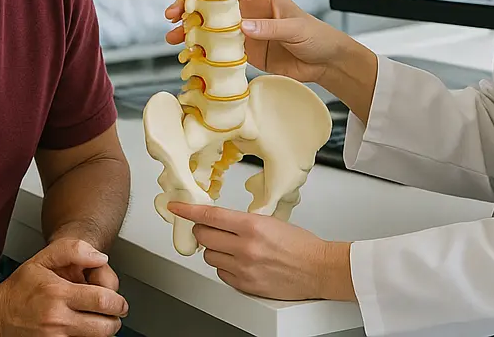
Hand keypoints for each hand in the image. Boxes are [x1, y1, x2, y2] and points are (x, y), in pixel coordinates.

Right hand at [0, 238, 126, 336]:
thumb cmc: (20, 287)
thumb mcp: (43, 258)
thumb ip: (73, 250)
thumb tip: (100, 258)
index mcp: (58, 293)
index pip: (101, 301)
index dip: (118, 303)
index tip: (121, 302)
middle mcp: (57, 319)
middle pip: (103, 327)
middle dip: (115, 321)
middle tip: (116, 314)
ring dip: (103, 333)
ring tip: (102, 323)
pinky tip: (85, 330)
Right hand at [165, 0, 344, 84]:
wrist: (326, 63)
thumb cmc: (315, 36)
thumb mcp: (294, 28)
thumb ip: (269, 27)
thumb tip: (242, 26)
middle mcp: (248, 11)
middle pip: (213, 7)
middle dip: (190, 10)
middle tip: (171, 17)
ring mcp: (245, 31)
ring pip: (211, 28)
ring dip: (192, 32)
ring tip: (172, 39)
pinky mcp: (246, 51)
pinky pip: (220, 49)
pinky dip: (204, 51)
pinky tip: (189, 55)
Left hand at [167, 202, 354, 301]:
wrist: (318, 268)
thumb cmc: (300, 244)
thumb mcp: (270, 221)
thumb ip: (242, 223)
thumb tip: (220, 222)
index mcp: (251, 226)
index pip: (209, 216)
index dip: (188, 211)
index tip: (175, 207)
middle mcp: (245, 248)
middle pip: (204, 237)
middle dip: (203, 231)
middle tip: (209, 229)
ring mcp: (244, 269)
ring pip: (210, 257)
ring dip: (215, 250)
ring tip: (232, 247)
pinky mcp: (246, 286)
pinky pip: (222, 274)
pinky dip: (225, 267)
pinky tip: (238, 262)